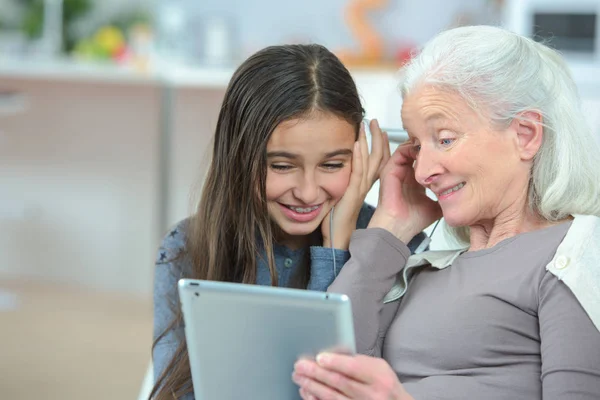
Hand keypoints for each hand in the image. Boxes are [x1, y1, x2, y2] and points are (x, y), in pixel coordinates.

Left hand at [293, 353, 413, 399]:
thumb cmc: (383, 384)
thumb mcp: (379, 367)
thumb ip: (357, 360)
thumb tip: (331, 354)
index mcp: (379, 378)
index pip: (354, 368)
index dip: (335, 362)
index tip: (319, 357)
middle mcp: (371, 395)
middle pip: (339, 382)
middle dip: (317, 373)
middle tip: (300, 365)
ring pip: (332, 397)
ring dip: (312, 386)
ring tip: (299, 377)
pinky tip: (306, 392)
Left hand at [322, 119, 390, 249]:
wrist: (337, 238)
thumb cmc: (336, 220)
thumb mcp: (340, 196)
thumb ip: (342, 183)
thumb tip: (333, 171)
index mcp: (364, 186)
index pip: (377, 161)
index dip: (379, 145)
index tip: (378, 130)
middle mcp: (365, 186)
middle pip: (378, 157)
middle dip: (377, 138)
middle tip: (374, 121)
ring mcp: (360, 189)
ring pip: (370, 161)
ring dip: (368, 141)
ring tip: (366, 124)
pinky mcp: (352, 192)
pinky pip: (357, 171)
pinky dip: (358, 156)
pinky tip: (357, 142)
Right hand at [368, 142, 441, 242]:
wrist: (400, 227)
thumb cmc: (414, 220)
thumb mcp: (437, 206)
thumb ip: (447, 197)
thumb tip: (464, 194)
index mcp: (415, 180)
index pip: (426, 161)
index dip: (437, 155)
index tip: (450, 152)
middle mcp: (406, 173)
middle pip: (418, 152)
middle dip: (430, 146)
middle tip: (444, 144)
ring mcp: (397, 170)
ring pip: (410, 148)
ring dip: (422, 145)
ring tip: (435, 146)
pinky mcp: (390, 169)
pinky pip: (401, 151)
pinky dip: (412, 148)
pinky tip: (425, 153)